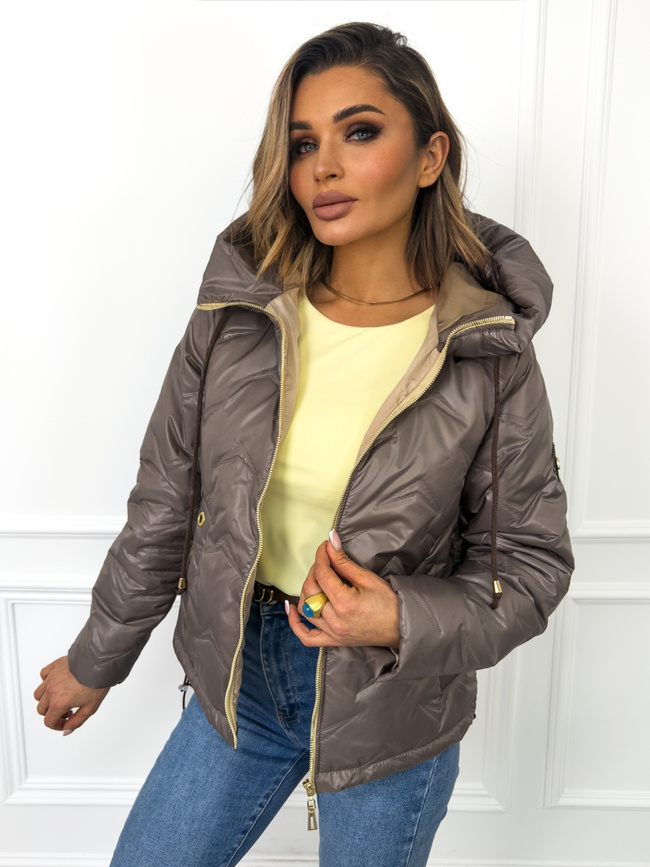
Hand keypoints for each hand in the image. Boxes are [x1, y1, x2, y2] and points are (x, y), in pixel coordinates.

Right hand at [34, 656, 109, 734]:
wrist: (100, 662)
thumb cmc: (97, 682)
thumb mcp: (90, 708)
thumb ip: (76, 722)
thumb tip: (66, 730)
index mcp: (59, 703)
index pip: (49, 721)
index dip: (58, 725)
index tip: (65, 722)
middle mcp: (51, 690)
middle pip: (42, 709)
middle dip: (52, 713)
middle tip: (66, 710)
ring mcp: (51, 678)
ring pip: (38, 694)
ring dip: (46, 699)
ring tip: (60, 697)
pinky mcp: (54, 666)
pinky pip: (43, 675)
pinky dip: (47, 680)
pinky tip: (58, 682)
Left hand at [287, 531, 399, 648]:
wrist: (401, 627)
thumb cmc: (389, 602)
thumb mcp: (368, 578)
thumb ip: (344, 562)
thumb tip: (330, 541)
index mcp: (345, 603)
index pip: (322, 574)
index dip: (321, 556)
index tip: (325, 546)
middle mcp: (335, 620)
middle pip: (311, 589)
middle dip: (315, 570)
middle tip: (325, 560)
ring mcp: (332, 633)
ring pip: (306, 609)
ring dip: (306, 590)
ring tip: (317, 579)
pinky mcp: (333, 641)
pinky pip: (306, 637)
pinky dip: (296, 623)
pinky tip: (292, 608)